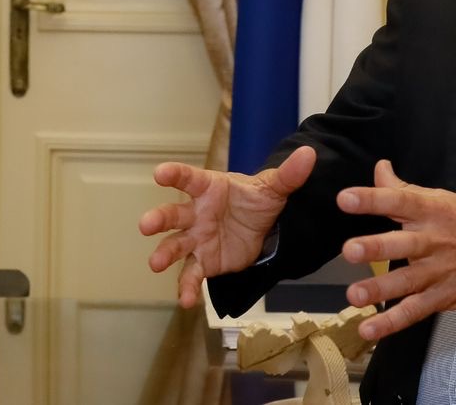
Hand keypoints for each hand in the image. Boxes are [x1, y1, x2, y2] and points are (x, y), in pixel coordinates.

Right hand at [139, 146, 316, 307]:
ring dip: (164, 253)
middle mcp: (196, 212)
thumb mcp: (274, 188)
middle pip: (173, 214)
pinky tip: (185, 301)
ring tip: (154, 263)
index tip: (160, 173)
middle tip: (146, 225)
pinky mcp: (204, 261)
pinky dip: (186, 288)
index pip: (189, 178)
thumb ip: (288, 174)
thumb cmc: (257, 201)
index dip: (174, 174)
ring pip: (175, 245)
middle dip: (158, 218)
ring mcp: (197, 238)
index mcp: (208, 188)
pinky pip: (192, 274)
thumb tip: (309, 154)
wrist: (263, 229)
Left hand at [336, 160, 455, 340]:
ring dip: (379, 289)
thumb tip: (379, 169)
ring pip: (406, 281)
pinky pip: (414, 311)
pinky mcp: (444, 297)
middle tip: (350, 250)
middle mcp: (435, 240)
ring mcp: (440, 272)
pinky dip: (391, 323)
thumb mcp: (448, 200)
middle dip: (375, 247)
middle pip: (402, 243)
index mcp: (435, 210)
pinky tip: (368, 329)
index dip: (372, 199)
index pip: (400, 201)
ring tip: (354, 295)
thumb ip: (406, 190)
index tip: (345, 199)